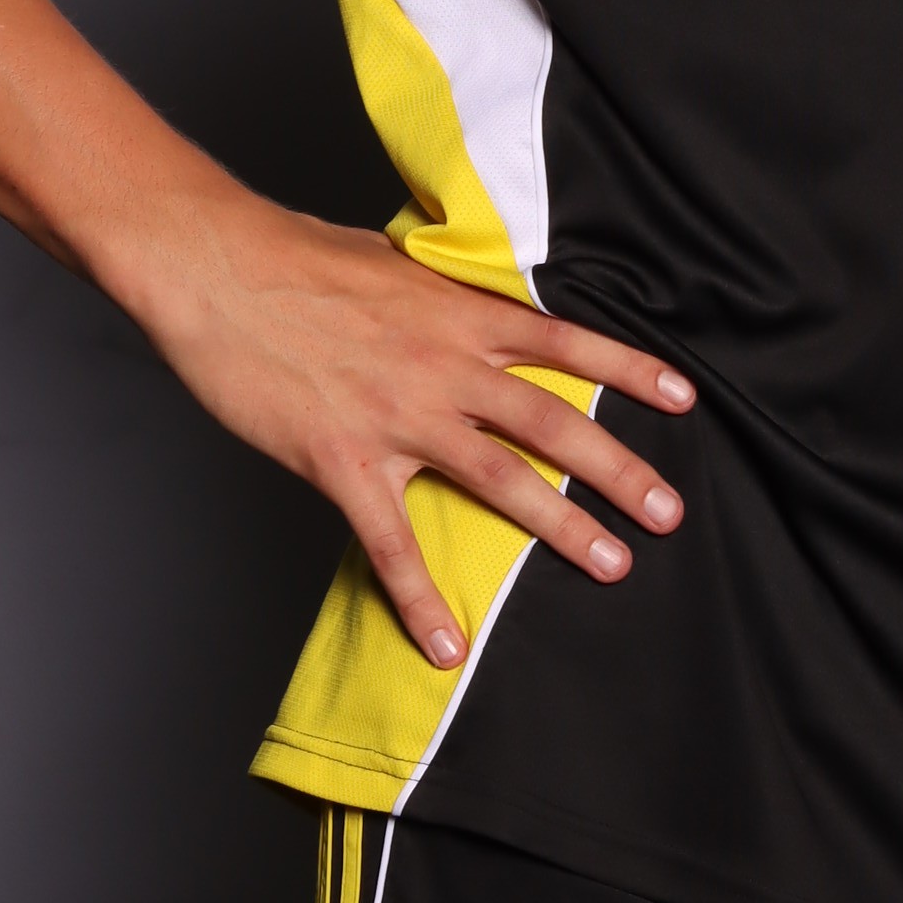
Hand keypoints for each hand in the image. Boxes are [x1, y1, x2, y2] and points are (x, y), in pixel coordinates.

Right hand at [116, 189, 690, 667]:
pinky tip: (448, 646)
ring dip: (560, 528)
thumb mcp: (392, 261)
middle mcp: (444, 367)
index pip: (566, 342)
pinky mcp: (340, 460)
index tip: (685, 400)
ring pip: (499, 481)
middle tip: (669, 513)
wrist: (217, 268)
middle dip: (620, 472)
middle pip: (554, 423)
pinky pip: (390, 545)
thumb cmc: (297, 256)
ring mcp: (396, 417)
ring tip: (611, 566)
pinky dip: (421, 601)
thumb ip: (442, 294)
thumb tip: (471, 302)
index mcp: (459, 314)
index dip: (630, 372)